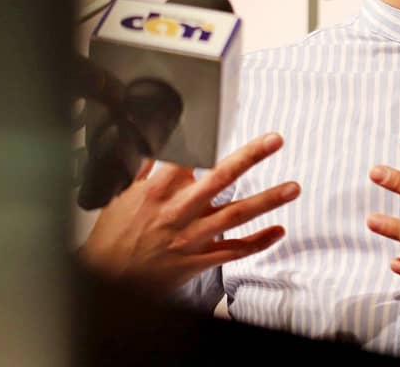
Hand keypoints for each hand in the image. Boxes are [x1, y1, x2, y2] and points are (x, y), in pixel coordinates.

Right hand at [79, 132, 299, 294]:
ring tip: (292, 188)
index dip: (207, 139)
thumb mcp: (122, 195)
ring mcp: (192, 237)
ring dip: (267, 201)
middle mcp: (179, 211)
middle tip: (275, 141)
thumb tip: (159, 145)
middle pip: (220, 179)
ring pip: (236, 215)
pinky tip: (278, 230)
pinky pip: (234, 251)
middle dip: (250, 157)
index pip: (188, 156)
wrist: (106, 278)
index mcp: (159, 191)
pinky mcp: (198, 260)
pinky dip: (258, 242)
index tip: (226, 121)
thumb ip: (146, 170)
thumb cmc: (114, 236)